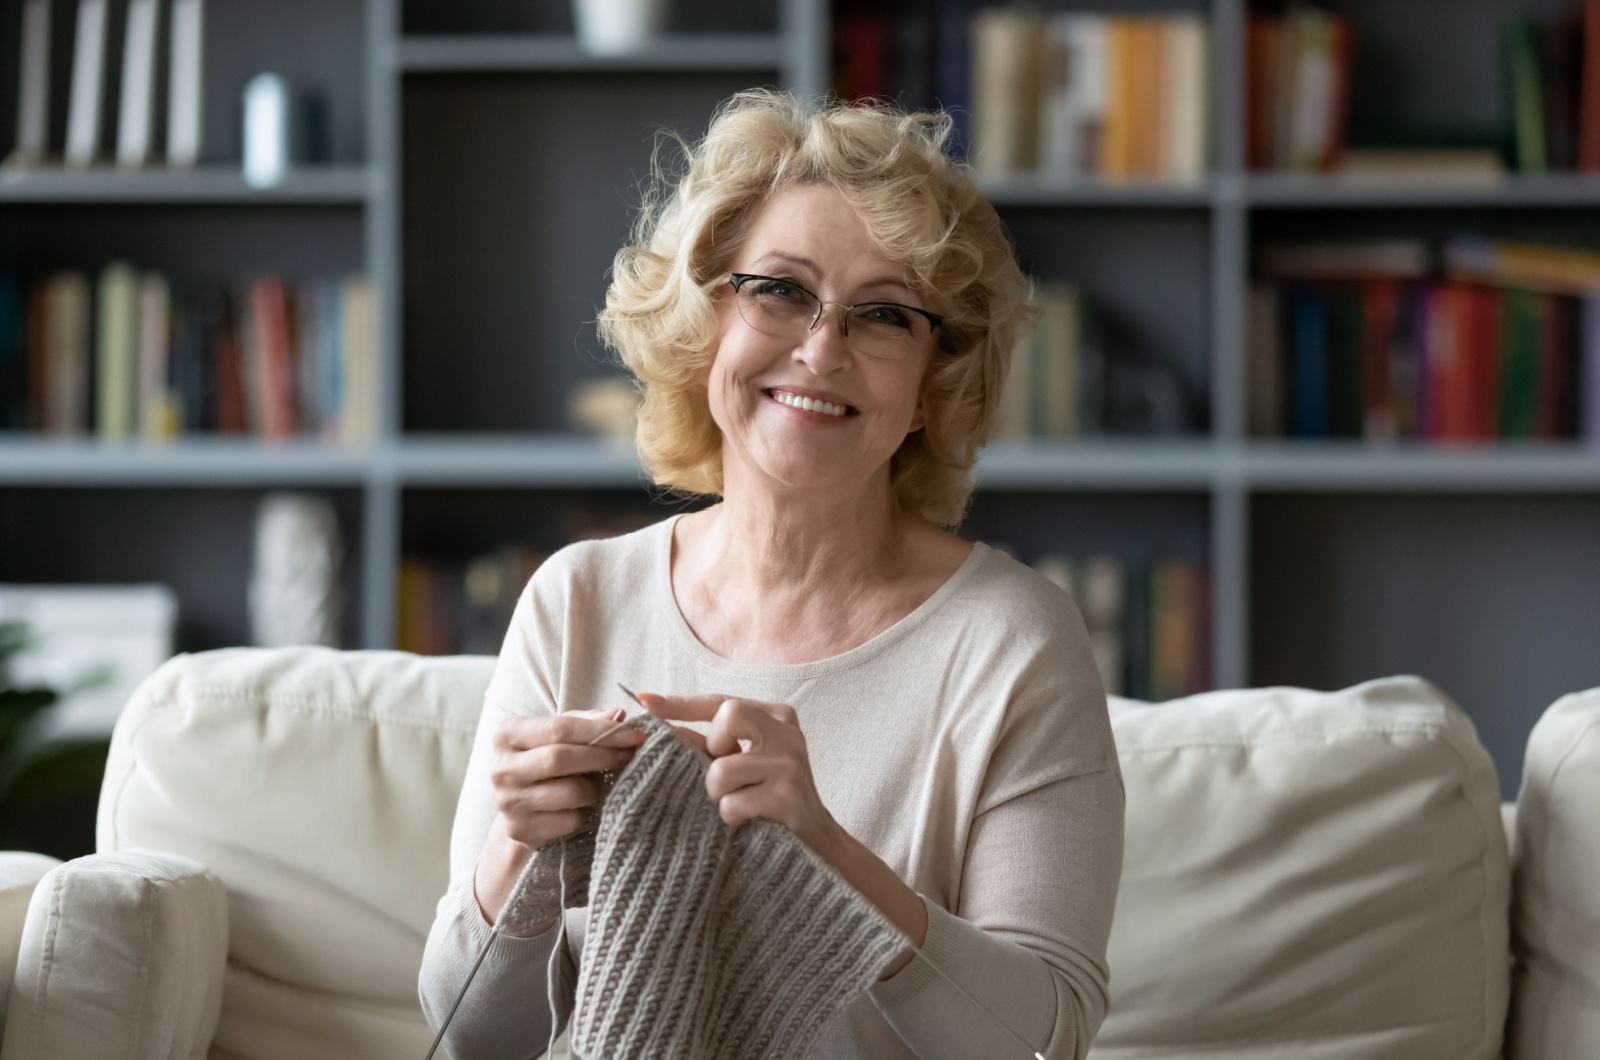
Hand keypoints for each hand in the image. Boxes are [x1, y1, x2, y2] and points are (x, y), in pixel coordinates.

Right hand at [488, 709, 645, 849]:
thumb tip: (618, 716)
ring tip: (601, 783)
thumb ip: (587, 722)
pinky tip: (583, 807)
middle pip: (559, 758)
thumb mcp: (561, 735)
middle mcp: (502, 768)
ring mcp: (508, 802)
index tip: (633, 734)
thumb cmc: (546, 762)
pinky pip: (568, 820)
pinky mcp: (521, 829)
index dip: (600, 731)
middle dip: (602, 756)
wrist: (521, 807)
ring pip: (568, 792)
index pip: (559, 727)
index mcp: (508, 734)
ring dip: (594, 788)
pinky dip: (583, 813)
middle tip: (629, 755)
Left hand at [638, 693, 840, 855]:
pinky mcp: (788, 795)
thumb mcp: (743, 761)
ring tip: (738, 802)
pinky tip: (749, 820)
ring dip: (719, 795)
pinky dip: (732, 816)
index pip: (721, 702)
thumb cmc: (769, 795)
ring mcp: (790, 762)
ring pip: (721, 770)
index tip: (644, 701)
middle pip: (728, 716)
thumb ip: (709, 745)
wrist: (814, 839)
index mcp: (775, 716)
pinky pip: (732, 804)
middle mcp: (787, 732)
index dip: (681, 703)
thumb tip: (660, 731)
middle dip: (713, 749)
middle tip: (726, 774)